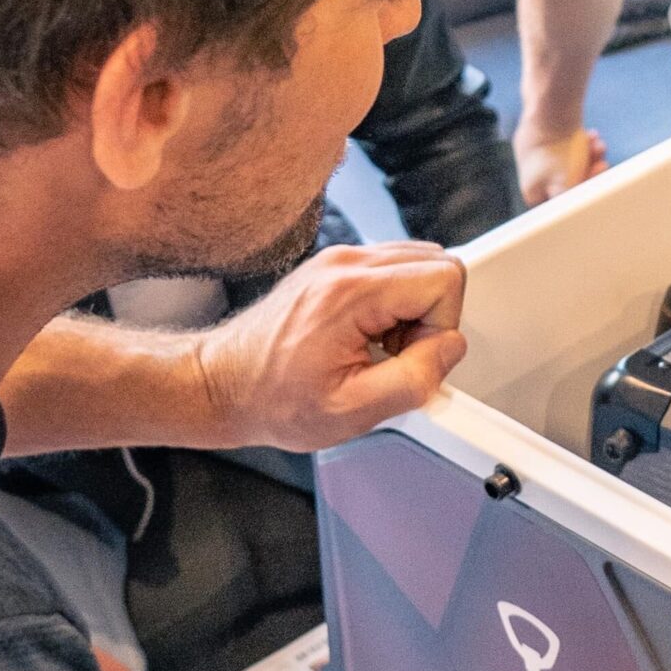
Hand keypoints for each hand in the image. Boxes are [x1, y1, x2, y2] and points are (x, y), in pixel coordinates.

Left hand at [190, 242, 467, 451]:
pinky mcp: (335, 265)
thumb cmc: (273, 401)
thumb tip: (450, 348)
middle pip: (437, 262)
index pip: (444, 278)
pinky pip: (393, 269)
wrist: (221, 386)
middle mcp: (346, 263)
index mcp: (351, 292)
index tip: (409, 358)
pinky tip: (368, 334)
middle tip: (396, 353)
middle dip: (432, 314)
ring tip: (379, 345)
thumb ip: (416, 379)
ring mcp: (339, 259)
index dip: (441, 326)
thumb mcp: (353, 411)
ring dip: (415, 308)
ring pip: (419, 262)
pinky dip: (395, 302)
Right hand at [515, 120, 606, 205]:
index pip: (560, 204)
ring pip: (573, 163)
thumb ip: (570, 203)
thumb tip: (577, 213)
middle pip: (569, 182)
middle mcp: (535, 176)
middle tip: (603, 165)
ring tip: (599, 145)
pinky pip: (571, 146)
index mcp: (533, 192)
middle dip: (590, 173)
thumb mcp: (567, 185)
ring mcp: (541, 156)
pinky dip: (585, 144)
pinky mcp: (550, 140)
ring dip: (591, 156)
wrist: (549, 109)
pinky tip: (593, 136)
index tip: (596, 188)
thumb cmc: (556, 151)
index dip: (581, 197)